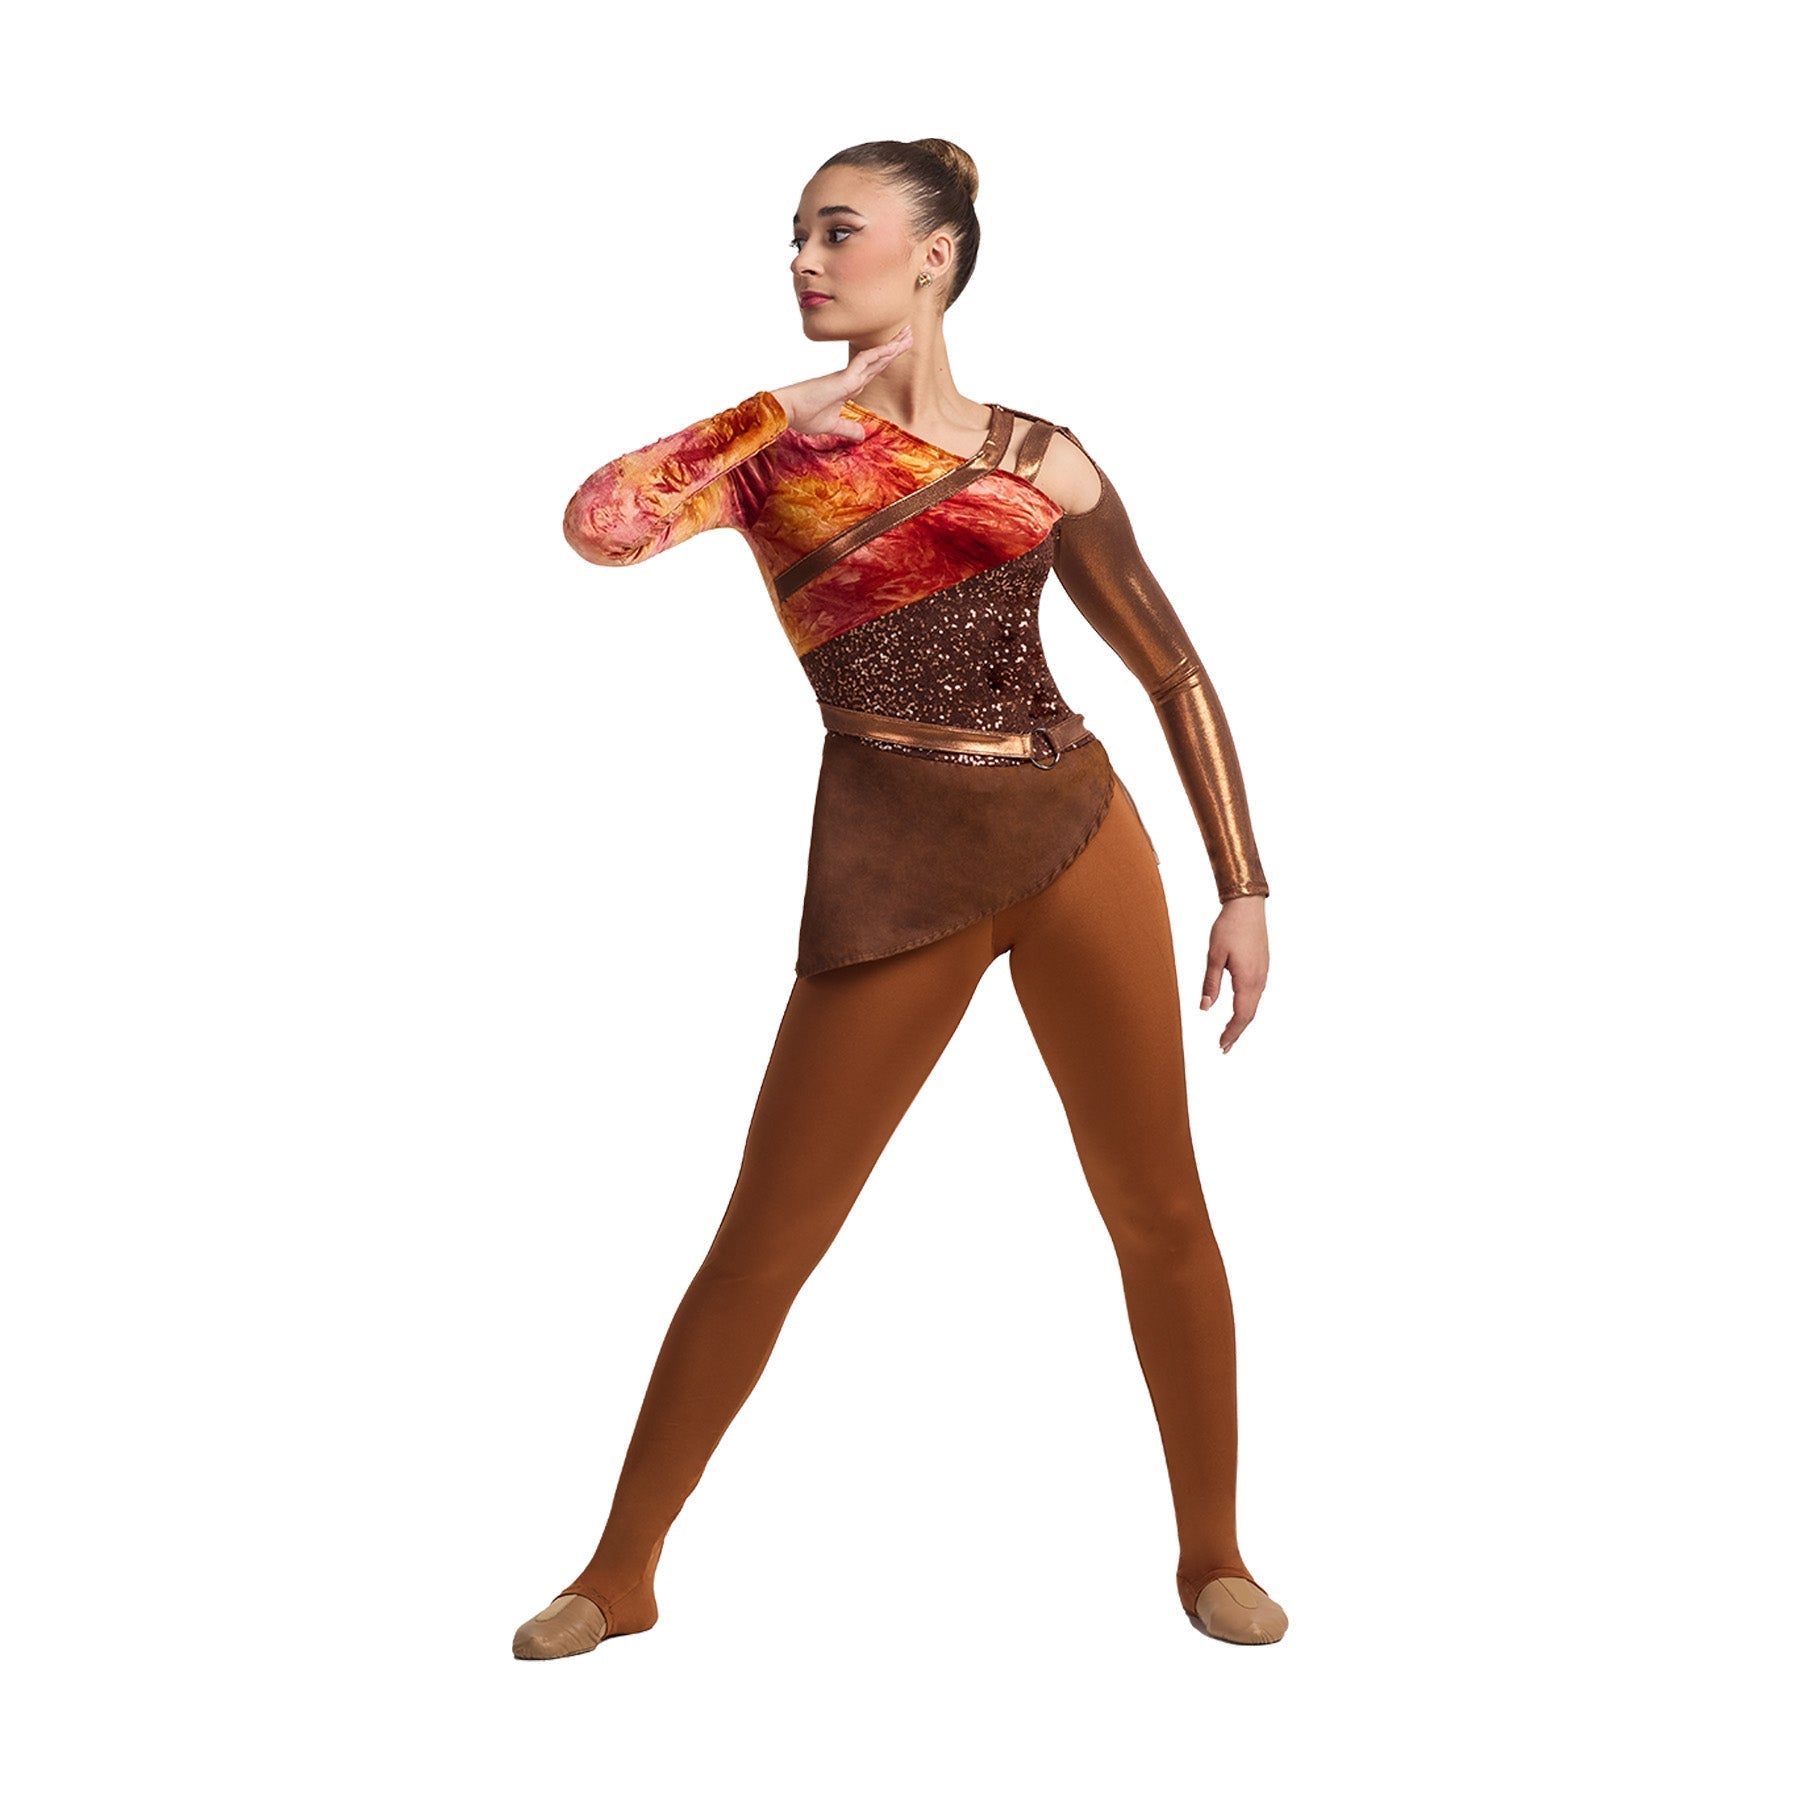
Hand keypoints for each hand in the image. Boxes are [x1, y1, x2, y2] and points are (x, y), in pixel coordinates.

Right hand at [769, 326, 913, 437]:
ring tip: (908, 333)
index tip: (897, 350)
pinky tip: (891, 348)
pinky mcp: (843, 379)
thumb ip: (847, 428)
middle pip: (877, 360)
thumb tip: (862, 435)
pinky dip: (879, 354)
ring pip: (875, 357)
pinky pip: (864, 362)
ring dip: (892, 346)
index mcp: (847, 387)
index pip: (872, 371)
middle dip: (894, 348)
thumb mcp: (832, 426)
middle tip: (909, 333)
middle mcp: (849, 378)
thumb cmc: (803, 415)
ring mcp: (847, 376)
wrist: (786, 411)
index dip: (885, 360)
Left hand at [1199, 895, 1266, 1052]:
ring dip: (1242, 1021)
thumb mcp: (1214, 956)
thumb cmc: (1228, 928)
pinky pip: (1256, 994)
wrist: (1247, 906)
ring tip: (1229, 1033)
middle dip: (1237, 1032)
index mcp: (1248, 979)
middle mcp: (1259, 980)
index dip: (1232, 1032)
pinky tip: (1239, 1010)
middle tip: (1224, 1047)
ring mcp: (1263, 973)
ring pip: (1254, 1005)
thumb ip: (1210, 983)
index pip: (1242, 1015)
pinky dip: (1247, 1007)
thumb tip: (1205, 1007)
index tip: (1222, 1045)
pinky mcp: (1263, 967)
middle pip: (1249, 1014)